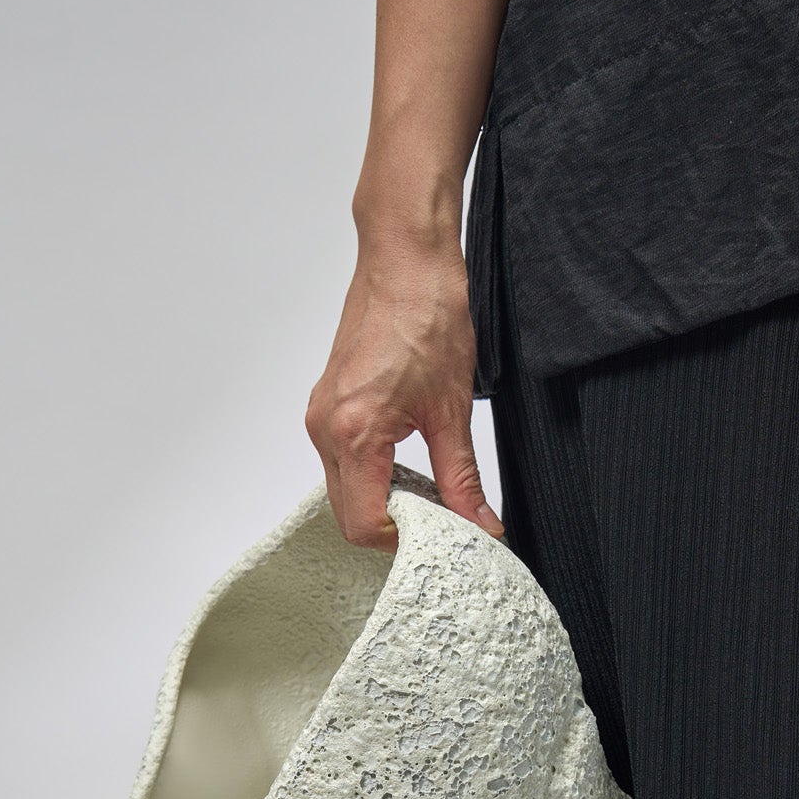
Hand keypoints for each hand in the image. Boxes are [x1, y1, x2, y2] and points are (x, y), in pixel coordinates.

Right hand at [304, 232, 506, 552]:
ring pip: (343, 489)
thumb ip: (462, 478)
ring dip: (382, 498)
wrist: (406, 259)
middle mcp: (325, 427)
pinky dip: (372, 472)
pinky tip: (407, 456)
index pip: (364, 524)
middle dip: (393, 524)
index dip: (404, 540)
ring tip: (427, 483)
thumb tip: (478, 524)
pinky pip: (341, 460)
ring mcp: (320, 415)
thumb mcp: (452, 409)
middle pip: (348, 514)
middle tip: (439, 516)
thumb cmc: (426, 313)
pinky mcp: (326, 403)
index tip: (440, 533)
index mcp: (354, 432)